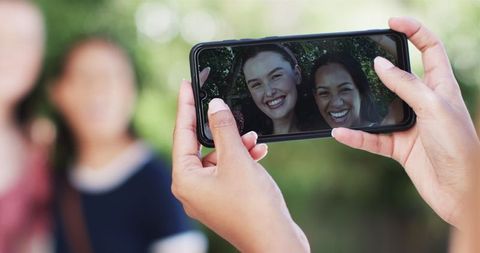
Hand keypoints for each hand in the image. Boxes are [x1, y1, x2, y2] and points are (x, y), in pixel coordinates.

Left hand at [172, 80, 309, 252]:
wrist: (275, 241)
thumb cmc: (253, 206)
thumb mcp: (237, 158)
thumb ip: (223, 128)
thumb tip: (215, 106)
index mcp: (185, 180)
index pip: (181, 133)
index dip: (185, 106)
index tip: (186, 85)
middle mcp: (192, 189)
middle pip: (200, 146)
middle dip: (219, 129)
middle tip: (225, 107)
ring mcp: (208, 197)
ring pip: (218, 158)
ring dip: (236, 145)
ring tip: (253, 138)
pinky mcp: (225, 200)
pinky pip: (228, 171)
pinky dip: (242, 160)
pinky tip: (258, 152)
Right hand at [332, 17, 479, 228]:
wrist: (461, 192)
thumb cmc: (459, 147)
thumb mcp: (434, 108)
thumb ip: (406, 85)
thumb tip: (380, 65)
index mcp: (441, 87)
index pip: (430, 49)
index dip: (414, 31)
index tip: (391, 23)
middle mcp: (424, 103)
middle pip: (400, 76)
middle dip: (381, 66)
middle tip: (361, 57)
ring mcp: (411, 125)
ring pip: (380, 109)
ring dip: (362, 106)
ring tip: (343, 98)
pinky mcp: (399, 146)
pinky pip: (372, 138)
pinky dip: (356, 136)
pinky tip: (341, 132)